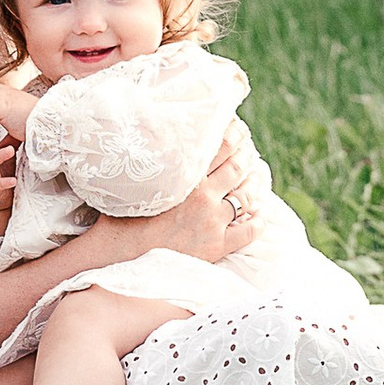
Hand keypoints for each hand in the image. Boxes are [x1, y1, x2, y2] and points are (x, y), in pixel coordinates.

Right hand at [104, 137, 256, 268]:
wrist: (122, 258)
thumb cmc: (122, 219)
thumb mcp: (135, 183)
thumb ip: (152, 164)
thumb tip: (150, 141)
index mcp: (186, 177)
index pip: (220, 146)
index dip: (233, 133)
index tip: (236, 126)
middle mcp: (204, 197)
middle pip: (236, 166)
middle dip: (246, 153)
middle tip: (248, 145)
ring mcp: (213, 222)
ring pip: (246, 196)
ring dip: (255, 182)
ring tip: (258, 172)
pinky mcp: (216, 246)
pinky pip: (248, 232)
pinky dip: (259, 220)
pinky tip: (261, 213)